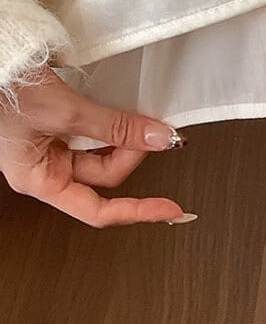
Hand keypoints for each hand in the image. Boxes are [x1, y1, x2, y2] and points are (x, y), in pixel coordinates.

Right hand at [0, 68, 194, 226]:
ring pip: (101, 153)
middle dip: (130, 155)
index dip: (138, 212)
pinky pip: (93, 133)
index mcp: (38, 180)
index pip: (98, 211)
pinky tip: (121, 115)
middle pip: (104, 175)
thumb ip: (115, 128)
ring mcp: (48, 146)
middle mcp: (43, 167)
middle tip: (151, 134)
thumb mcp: (65, 111)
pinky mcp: (54, 125)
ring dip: (123, 138)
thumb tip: (157, 139)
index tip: (169, 210)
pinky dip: (112, 125)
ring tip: (137, 122)